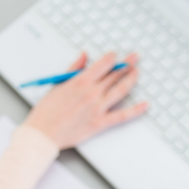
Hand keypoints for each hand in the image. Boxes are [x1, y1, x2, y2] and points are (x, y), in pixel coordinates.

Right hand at [24, 52, 146, 149]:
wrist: (43, 133)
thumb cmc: (47, 111)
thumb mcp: (57, 84)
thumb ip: (72, 69)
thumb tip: (83, 56)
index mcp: (81, 81)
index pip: (103, 64)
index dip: (112, 58)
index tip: (115, 55)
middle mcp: (92, 93)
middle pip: (114, 75)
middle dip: (126, 64)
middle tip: (134, 58)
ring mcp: (98, 108)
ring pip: (121, 90)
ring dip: (131, 79)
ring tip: (137, 72)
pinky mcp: (100, 123)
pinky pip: (122, 116)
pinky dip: (136, 110)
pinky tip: (145, 105)